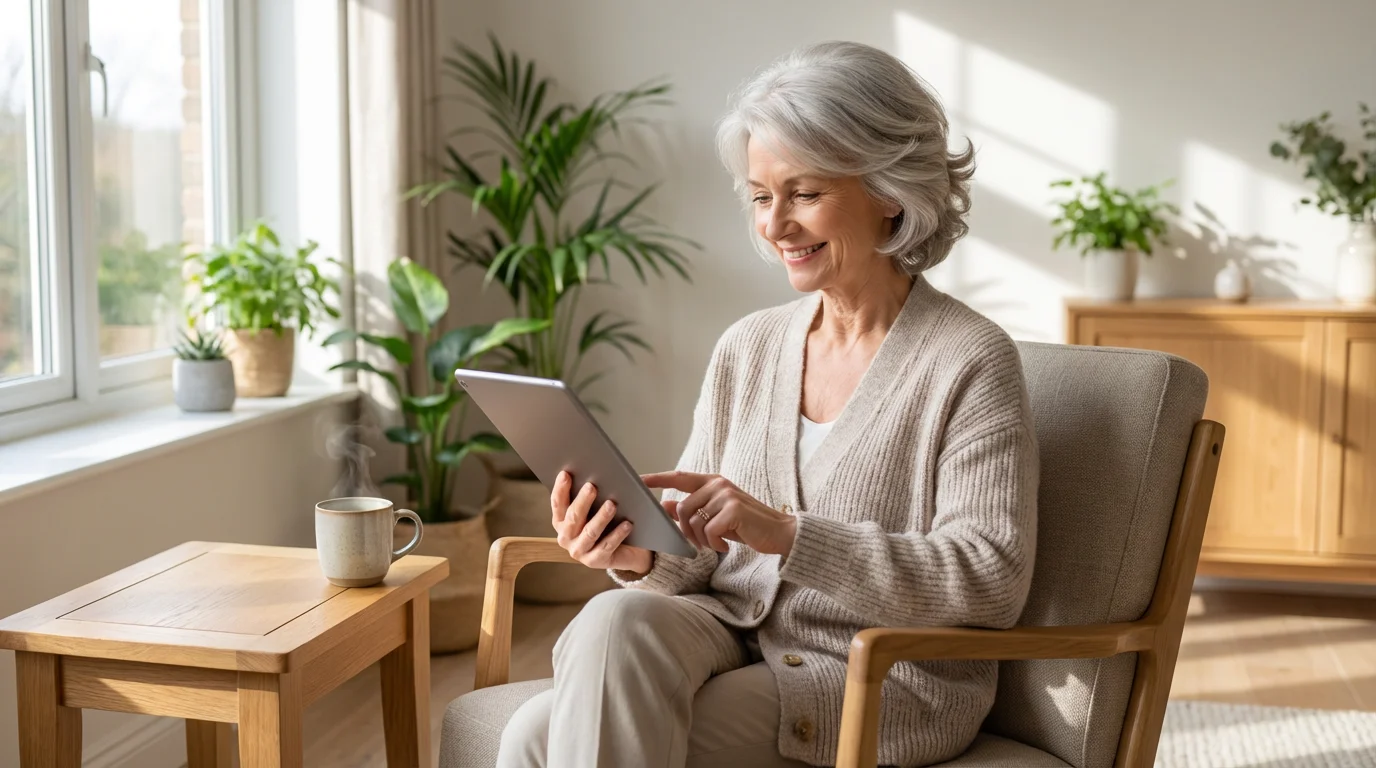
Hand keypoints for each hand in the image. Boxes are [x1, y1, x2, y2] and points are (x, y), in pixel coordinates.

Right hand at [551, 471, 653, 574]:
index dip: (561, 489)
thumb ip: (592, 494)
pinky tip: (627, 524)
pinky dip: (617, 534)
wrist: (624, 550)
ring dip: (601, 518)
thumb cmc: (608, 521)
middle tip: (592, 486)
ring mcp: (579, 551)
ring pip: (590, 532)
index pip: (557, 503)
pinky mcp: (594, 561)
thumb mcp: (596, 507)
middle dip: (582, 501)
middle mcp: (565, 537)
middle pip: (573, 517)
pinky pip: (607, 546)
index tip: (566, 473)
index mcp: (561, 521)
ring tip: (612, 505)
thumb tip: (597, 475)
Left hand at [641, 471, 796, 555]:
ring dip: (702, 540)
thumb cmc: (746, 526)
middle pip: (682, 508)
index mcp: (712, 482)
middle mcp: (718, 484)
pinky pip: (709, 531)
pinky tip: (726, 546)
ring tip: (718, 544)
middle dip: (687, 531)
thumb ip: (692, 510)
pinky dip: (715, 544)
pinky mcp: (733, 510)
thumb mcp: (715, 517)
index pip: (678, 477)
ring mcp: (726, 495)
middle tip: (703, 543)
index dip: (657, 478)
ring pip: (694, 522)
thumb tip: (665, 505)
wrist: (778, 533)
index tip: (638, 480)